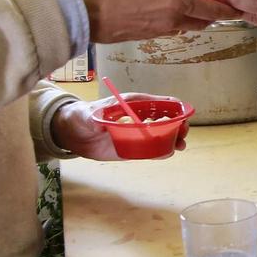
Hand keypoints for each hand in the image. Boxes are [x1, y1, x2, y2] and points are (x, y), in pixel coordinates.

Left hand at [52, 94, 187, 160]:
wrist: (73, 134)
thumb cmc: (82, 116)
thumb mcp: (88, 115)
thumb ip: (96, 118)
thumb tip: (102, 124)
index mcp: (133, 104)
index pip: (158, 103)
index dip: (172, 108)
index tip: (182, 114)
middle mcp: (139, 118)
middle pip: (165, 119)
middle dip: (177, 124)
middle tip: (183, 133)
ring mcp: (137, 133)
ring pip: (161, 135)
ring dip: (173, 139)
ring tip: (180, 145)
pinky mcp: (133, 147)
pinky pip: (151, 150)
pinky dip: (161, 151)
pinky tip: (169, 153)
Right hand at [70, 0, 235, 42]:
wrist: (83, 11)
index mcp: (176, 2)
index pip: (212, 10)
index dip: (227, 10)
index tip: (238, 7)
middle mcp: (172, 20)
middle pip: (203, 22)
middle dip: (214, 14)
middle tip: (217, 0)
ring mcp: (159, 31)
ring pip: (187, 27)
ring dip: (196, 18)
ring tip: (195, 2)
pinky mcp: (147, 38)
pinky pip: (170, 30)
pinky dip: (178, 21)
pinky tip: (170, 9)